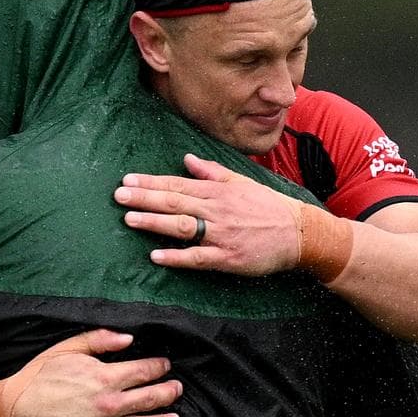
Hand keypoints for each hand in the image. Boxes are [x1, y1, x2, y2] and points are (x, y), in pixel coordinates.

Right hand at [0, 329, 183, 416]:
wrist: (16, 411)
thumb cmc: (40, 376)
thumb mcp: (67, 348)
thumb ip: (100, 339)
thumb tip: (129, 339)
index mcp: (104, 377)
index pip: (144, 371)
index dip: (159, 367)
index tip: (165, 365)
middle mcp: (109, 404)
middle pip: (151, 398)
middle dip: (169, 392)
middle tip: (177, 389)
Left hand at [113, 153, 302, 276]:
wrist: (298, 232)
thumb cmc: (268, 206)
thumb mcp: (241, 181)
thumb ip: (212, 171)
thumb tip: (187, 158)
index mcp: (218, 191)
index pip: (178, 184)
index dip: (151, 182)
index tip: (127, 180)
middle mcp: (217, 210)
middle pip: (175, 202)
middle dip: (144, 198)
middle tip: (118, 195)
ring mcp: (222, 234)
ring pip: (182, 226)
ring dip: (155, 222)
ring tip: (129, 219)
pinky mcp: (228, 258)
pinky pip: (198, 258)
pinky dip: (176, 256)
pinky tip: (156, 255)